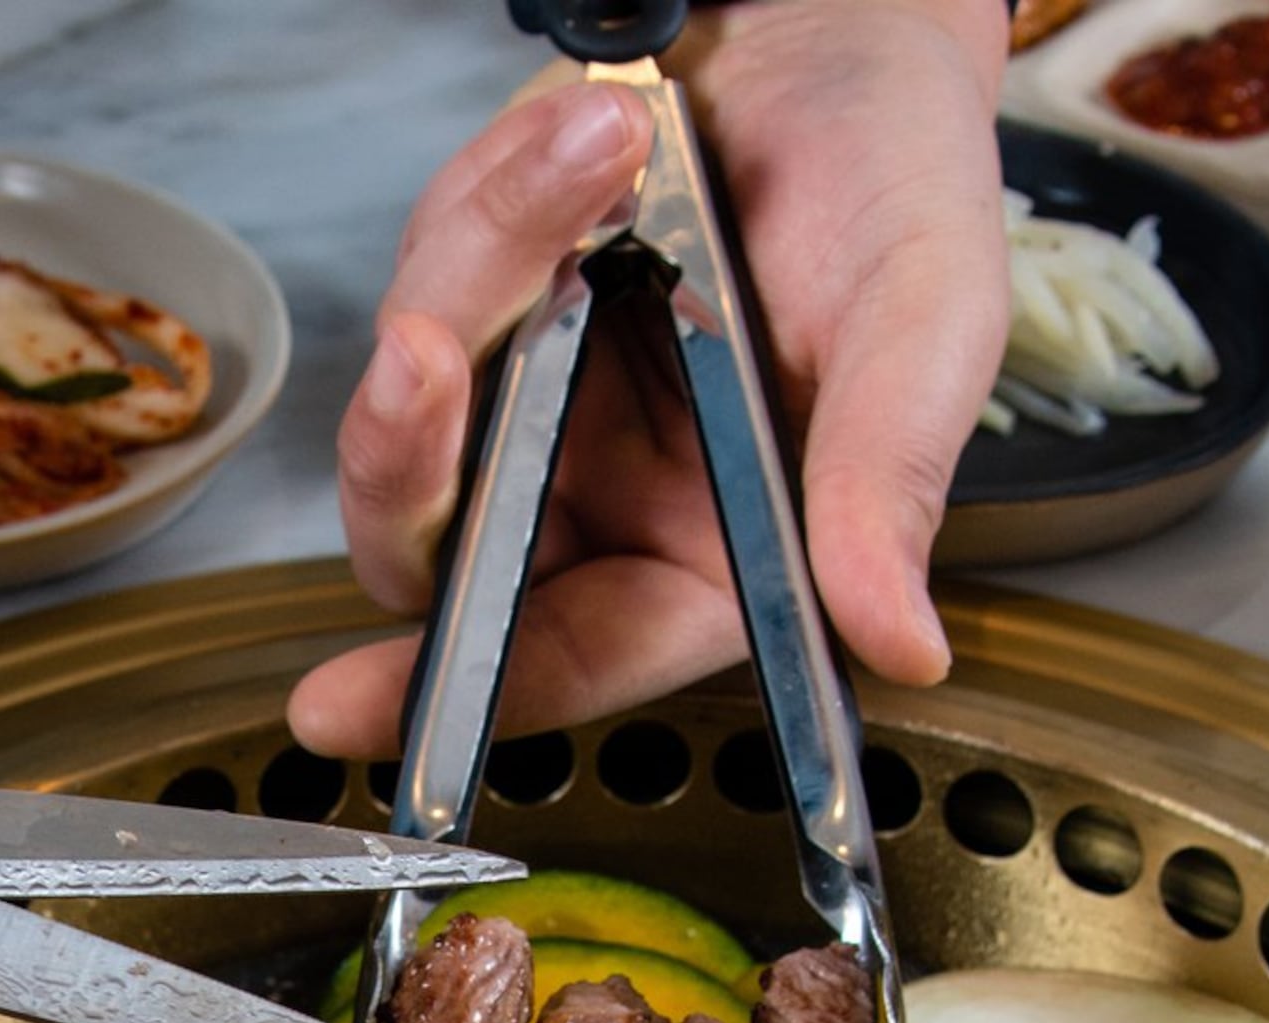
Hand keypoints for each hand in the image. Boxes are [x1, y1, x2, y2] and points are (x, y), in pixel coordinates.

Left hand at [290, 2, 1007, 758]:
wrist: (838, 30)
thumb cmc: (897, 178)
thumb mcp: (924, 322)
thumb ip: (889, 483)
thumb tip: (903, 646)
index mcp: (710, 553)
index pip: (566, 656)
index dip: (449, 697)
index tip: (344, 708)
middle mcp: (603, 496)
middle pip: (437, 550)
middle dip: (412, 452)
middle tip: (426, 348)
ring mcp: (532, 398)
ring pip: (416, 402)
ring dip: (488, 262)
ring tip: (612, 146)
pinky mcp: (484, 300)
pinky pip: (433, 271)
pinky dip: (498, 195)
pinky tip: (600, 134)